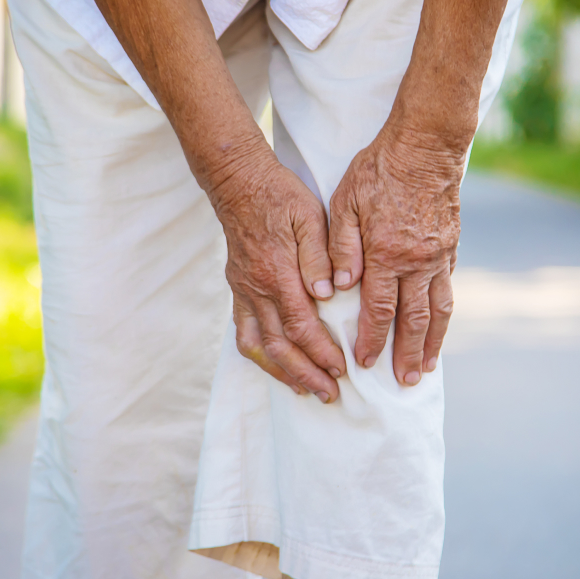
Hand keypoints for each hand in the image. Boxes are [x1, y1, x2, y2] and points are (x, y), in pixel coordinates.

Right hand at [210, 153, 346, 402]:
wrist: (240, 184)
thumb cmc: (281, 197)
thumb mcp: (310, 216)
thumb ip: (320, 256)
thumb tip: (327, 293)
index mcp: (278, 271)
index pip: (301, 325)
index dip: (321, 351)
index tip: (342, 369)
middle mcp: (256, 288)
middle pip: (279, 345)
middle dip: (306, 374)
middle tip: (330, 394)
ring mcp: (243, 291)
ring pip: (258, 346)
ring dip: (282, 373)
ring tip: (305, 390)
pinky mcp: (238, 291)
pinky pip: (243, 332)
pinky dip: (261, 355)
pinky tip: (278, 366)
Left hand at [328, 125, 463, 385]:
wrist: (426, 145)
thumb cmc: (378, 171)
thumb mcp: (345, 203)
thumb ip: (341, 247)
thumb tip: (336, 288)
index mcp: (386, 254)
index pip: (379, 310)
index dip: (372, 340)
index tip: (365, 364)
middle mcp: (417, 261)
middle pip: (413, 320)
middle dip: (406, 355)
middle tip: (404, 383)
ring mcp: (438, 256)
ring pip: (438, 310)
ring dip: (432, 343)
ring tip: (426, 368)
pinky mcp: (451, 247)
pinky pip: (448, 289)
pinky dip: (443, 315)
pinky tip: (438, 328)